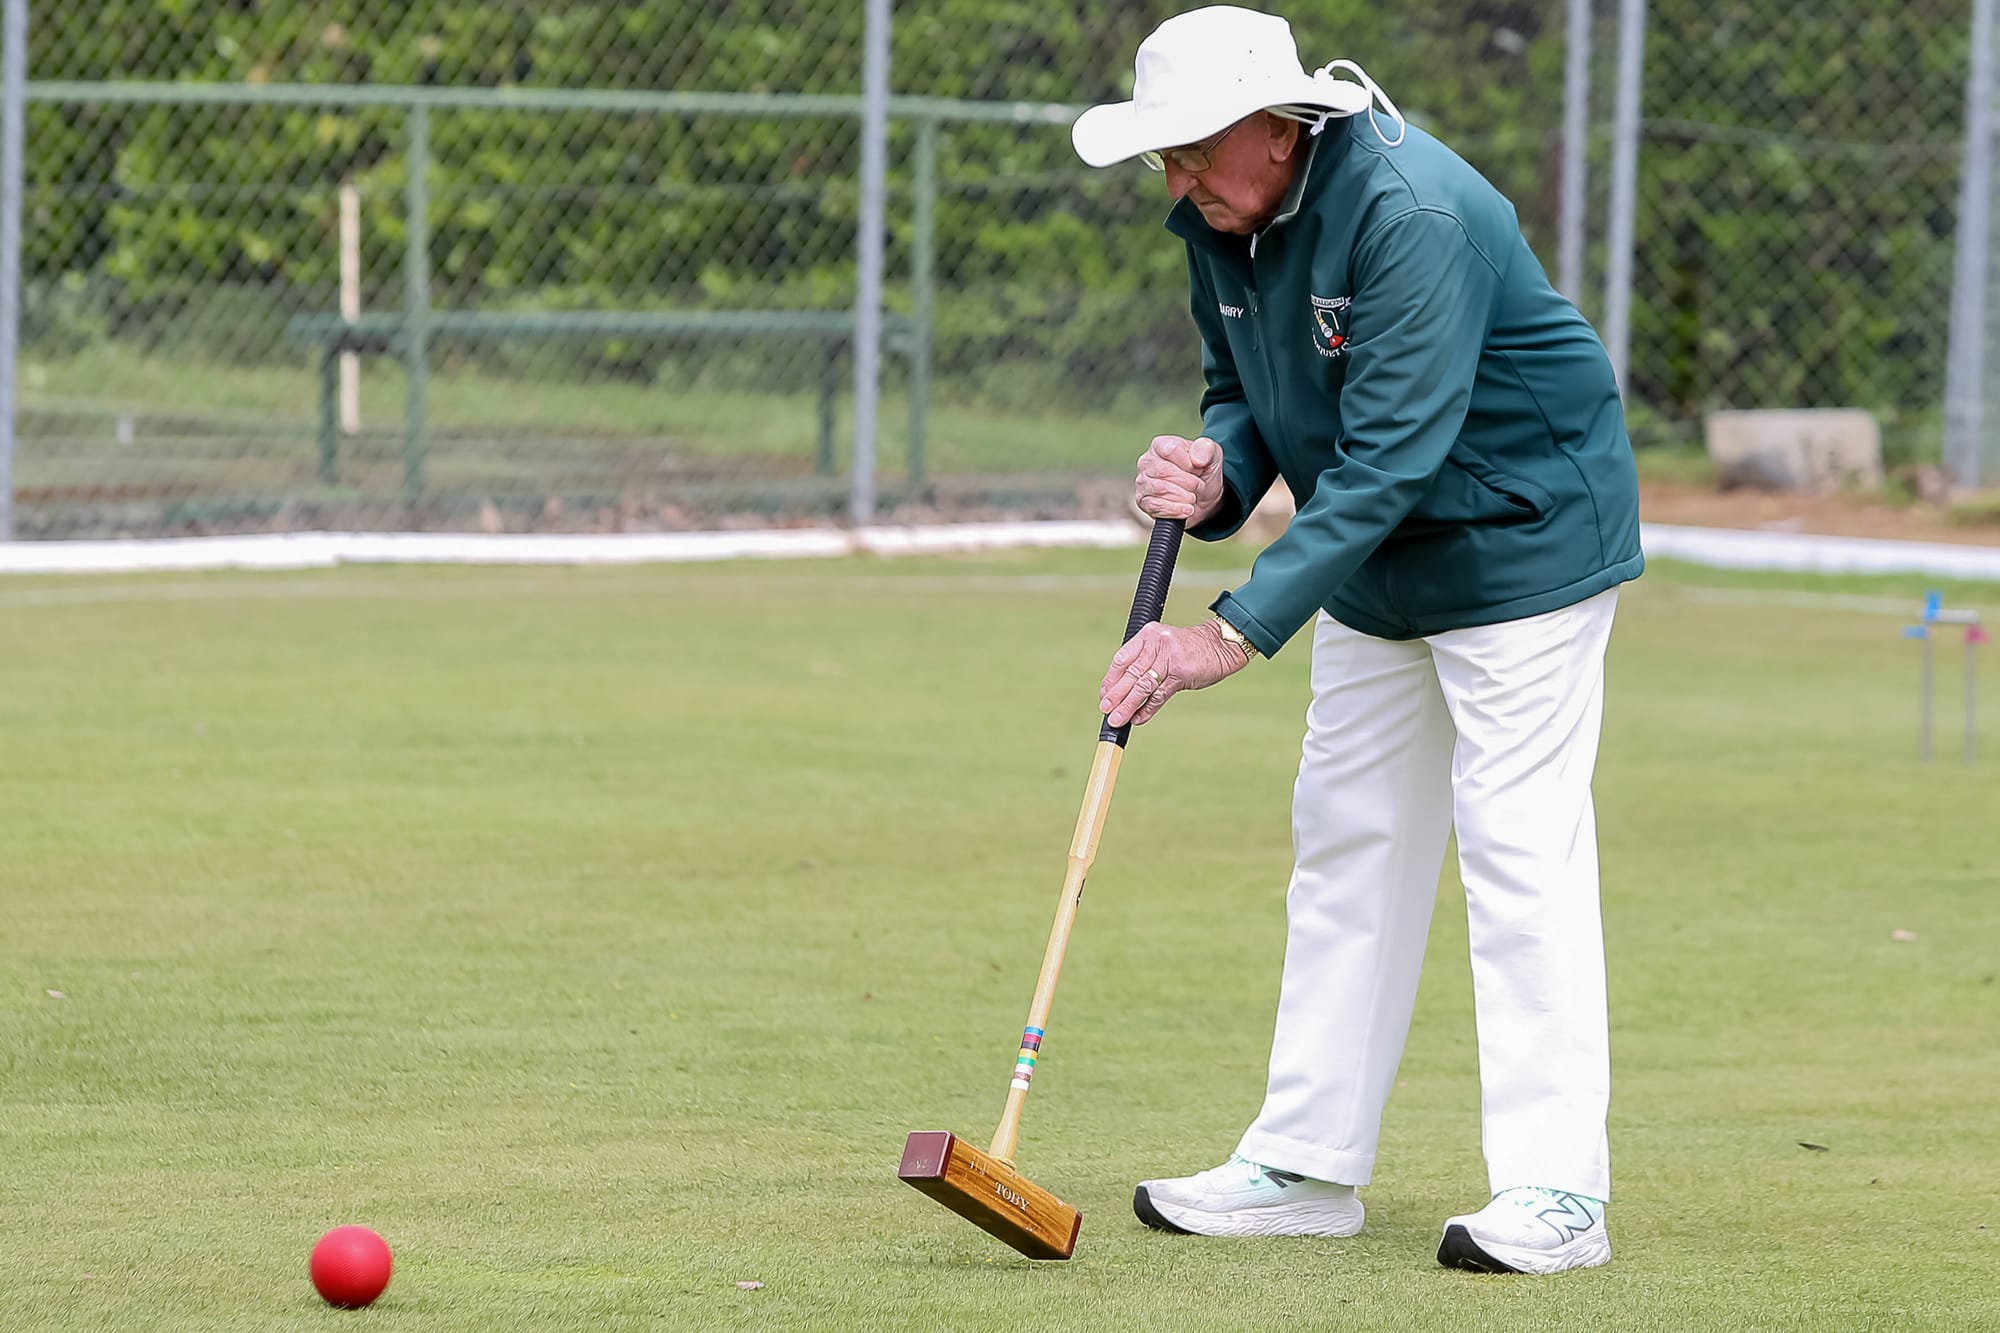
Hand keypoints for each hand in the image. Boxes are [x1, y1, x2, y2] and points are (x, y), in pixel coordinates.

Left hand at [1099, 620, 1250, 727]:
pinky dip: (1148, 709)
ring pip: (1143, 686)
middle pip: (1130, 674)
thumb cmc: (1190, 649)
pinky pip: (1160, 694)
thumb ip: (1144, 663)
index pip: (1121, 660)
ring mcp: (1169, 658)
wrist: (1222, 645)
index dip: (1110, 680)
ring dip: (1128, 705)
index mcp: (1147, 635)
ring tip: (1117, 719)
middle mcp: (1156, 644)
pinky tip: (1138, 718)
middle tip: (1106, 711)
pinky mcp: (1181, 673)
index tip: (1104, 696)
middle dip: (1116, 695)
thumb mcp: (1163, 647)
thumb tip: (1122, 691)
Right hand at [1135, 435, 1224, 523]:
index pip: (1170, 450)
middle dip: (1188, 482)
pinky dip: (1175, 510)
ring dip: (1183, 496)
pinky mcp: (1143, 502)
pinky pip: (1156, 506)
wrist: (1203, 497)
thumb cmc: (1202, 472)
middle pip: (1164, 471)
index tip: (1198, 468)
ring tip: (1192, 496)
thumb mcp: (1212, 455)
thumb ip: (1206, 449)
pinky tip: (1187, 509)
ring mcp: (1142, 483)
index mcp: (1160, 445)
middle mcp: (1147, 462)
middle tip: (1197, 485)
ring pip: (1160, 489)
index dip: (1188, 463)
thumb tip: (1197, 458)